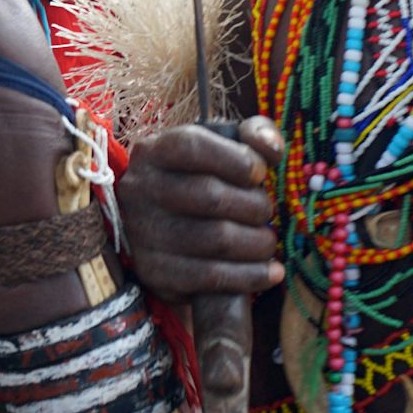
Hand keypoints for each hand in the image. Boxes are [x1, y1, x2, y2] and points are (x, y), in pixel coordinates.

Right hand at [118, 117, 284, 304]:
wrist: (167, 230)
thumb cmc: (204, 180)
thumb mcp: (225, 148)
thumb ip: (255, 135)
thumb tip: (272, 150)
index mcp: (153, 151)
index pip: (192, 147)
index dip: (235, 159)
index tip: (261, 173)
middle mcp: (140, 189)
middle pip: (209, 196)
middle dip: (254, 206)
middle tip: (267, 213)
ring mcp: (143, 233)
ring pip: (215, 240)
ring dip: (257, 244)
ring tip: (268, 242)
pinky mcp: (153, 271)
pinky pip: (210, 278)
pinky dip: (249, 276)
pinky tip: (269, 272)